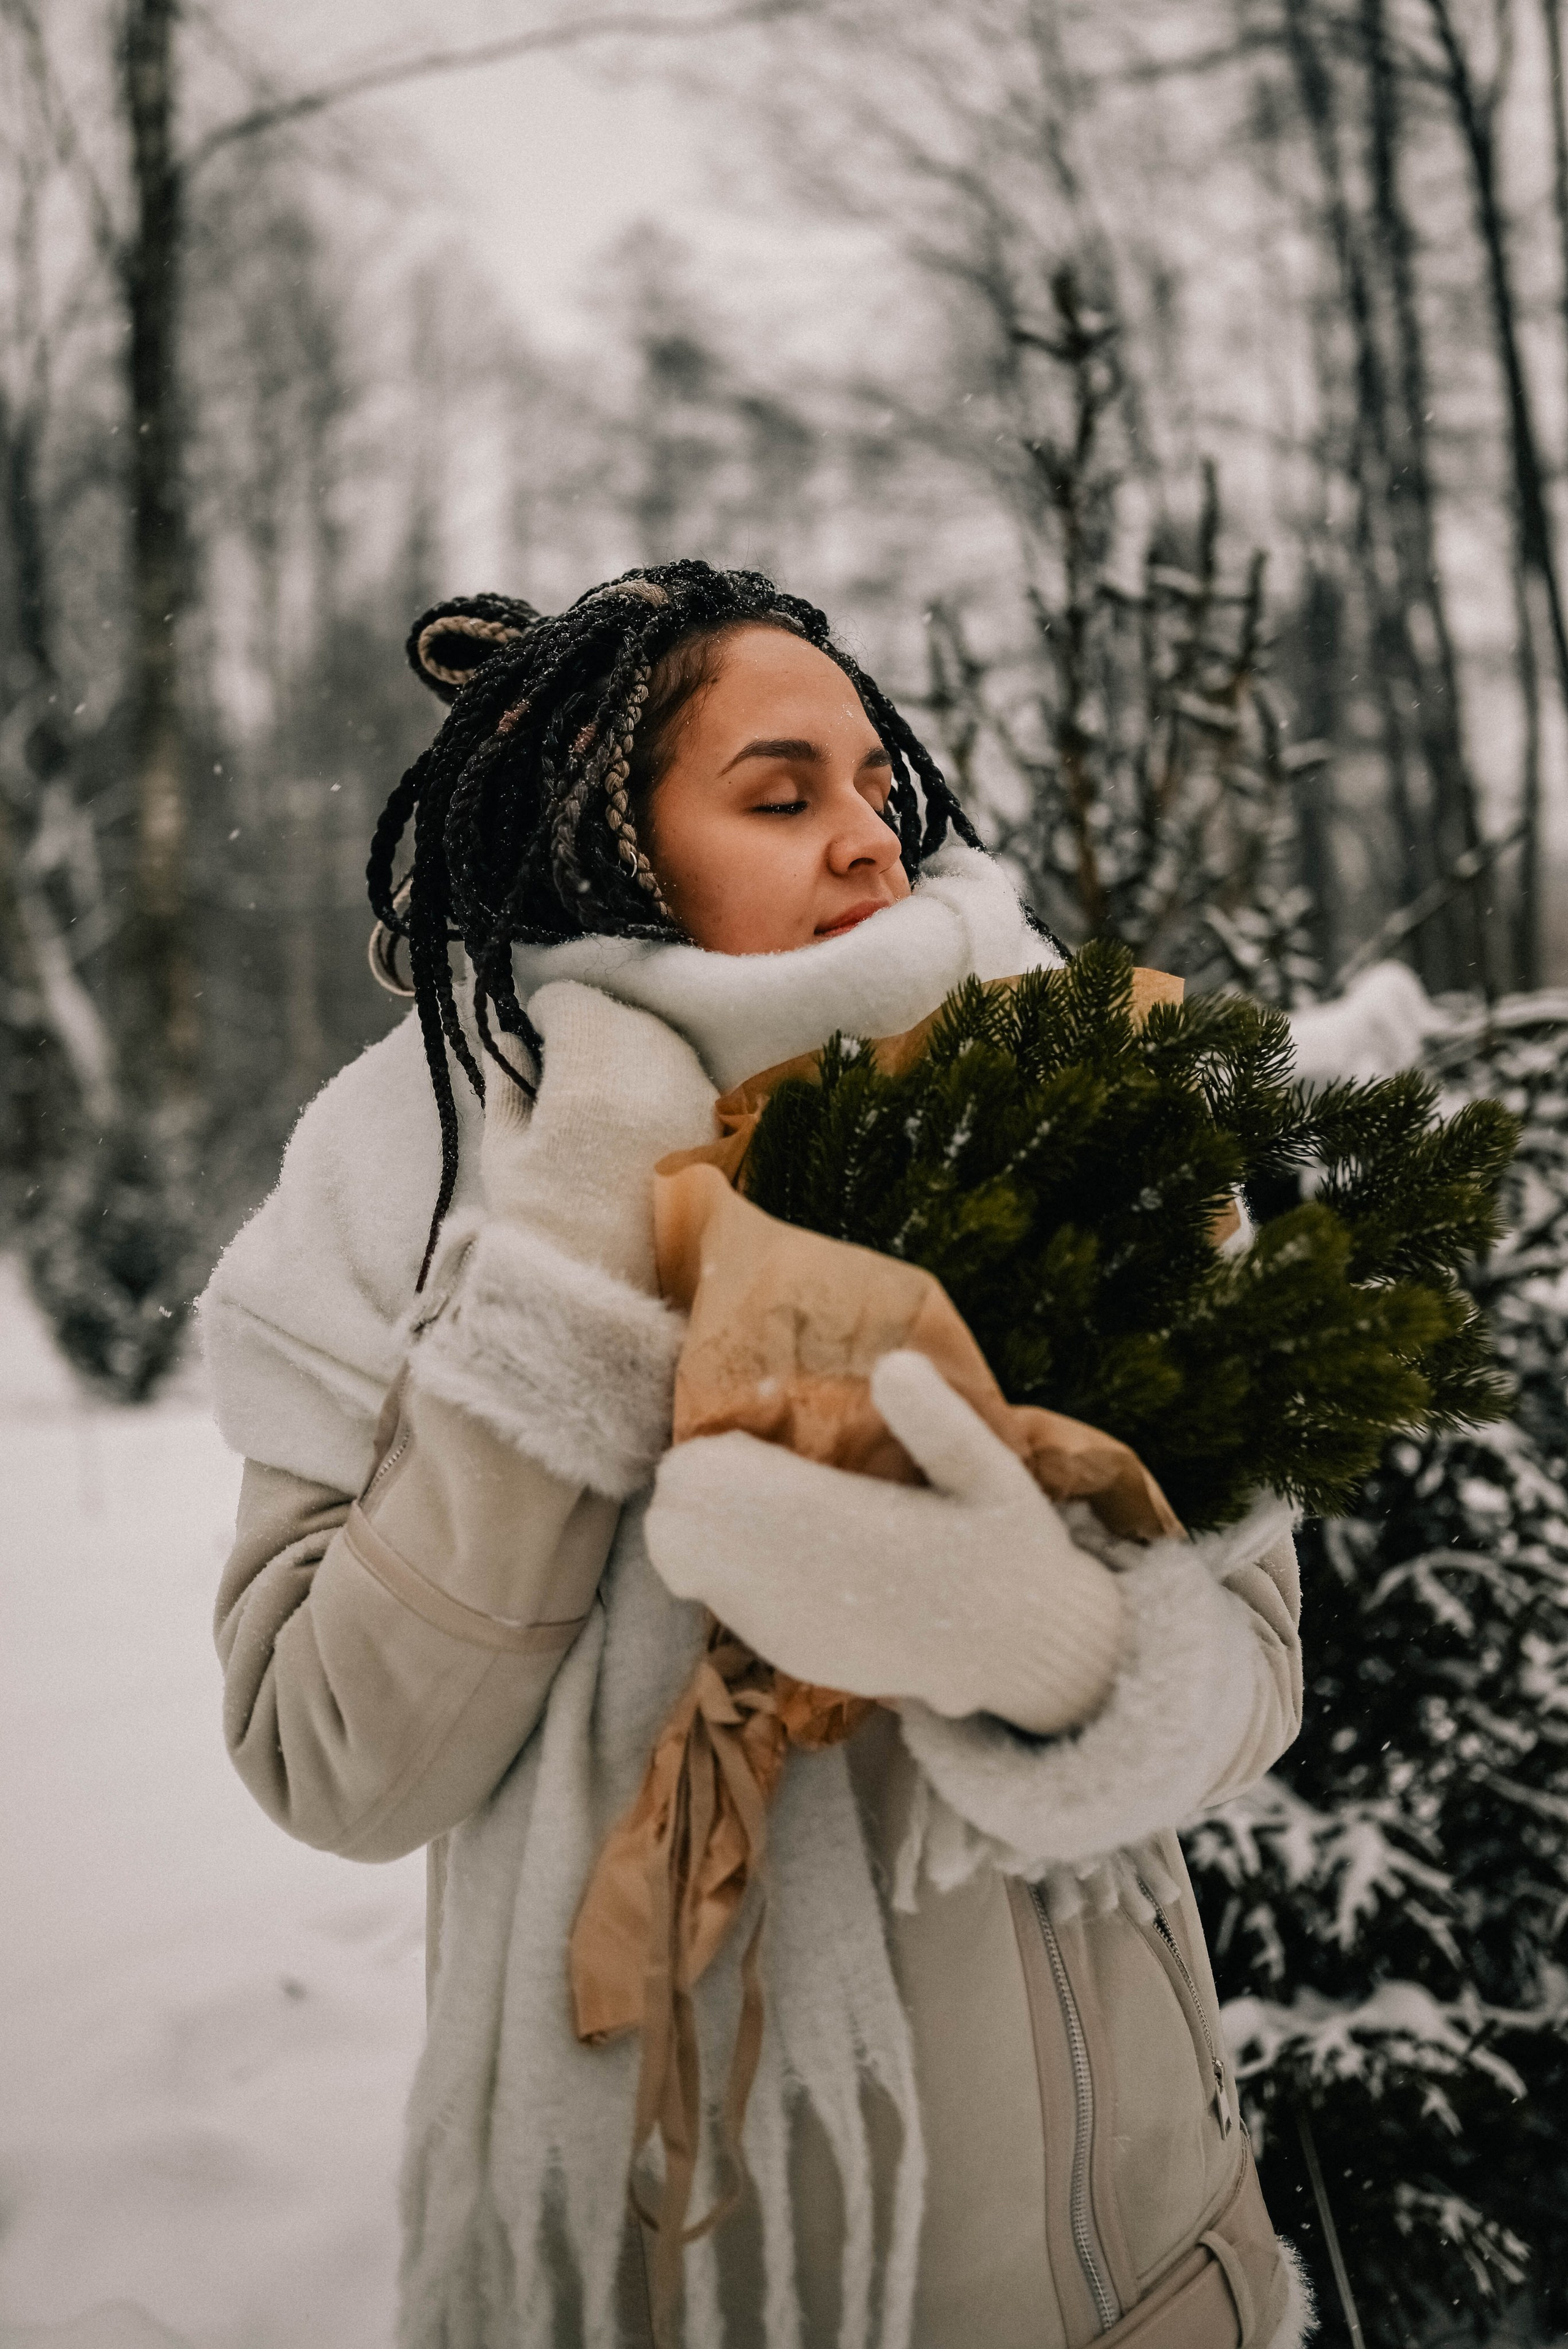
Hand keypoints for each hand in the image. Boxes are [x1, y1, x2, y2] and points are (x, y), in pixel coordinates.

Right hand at [480, 981, 715, 1292]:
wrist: (624, 1297)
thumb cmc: (551, 1229)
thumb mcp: (505, 1158)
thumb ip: (504, 1086)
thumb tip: (504, 1039)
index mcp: (590, 1062)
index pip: (568, 997)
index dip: (542, 1016)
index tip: (532, 1045)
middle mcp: (652, 1060)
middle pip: (615, 1011)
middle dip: (584, 1032)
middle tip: (561, 1079)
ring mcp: (693, 1086)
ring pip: (654, 1038)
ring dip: (623, 1055)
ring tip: (598, 1109)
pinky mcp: (717, 1118)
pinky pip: (682, 1074)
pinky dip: (655, 1085)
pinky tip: (635, 1129)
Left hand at [645, 1350, 1124, 1735]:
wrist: (1021, 1655)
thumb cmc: (1009, 1553)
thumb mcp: (994, 1474)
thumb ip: (939, 1423)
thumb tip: (892, 1364)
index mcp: (841, 1529)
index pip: (711, 1484)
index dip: (712, 1452)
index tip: (751, 1435)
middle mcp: (797, 1585)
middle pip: (675, 1527)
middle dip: (696, 1487)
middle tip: (745, 1460)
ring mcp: (787, 1628)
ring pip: (684, 1566)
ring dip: (706, 1526)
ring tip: (761, 1499)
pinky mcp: (790, 1657)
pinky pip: (720, 1600)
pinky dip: (725, 1567)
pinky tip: (779, 1548)